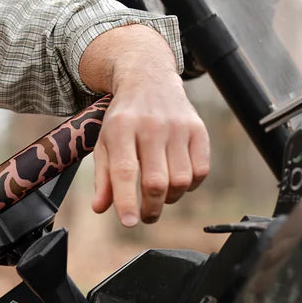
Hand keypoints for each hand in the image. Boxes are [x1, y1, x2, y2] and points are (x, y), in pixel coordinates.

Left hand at [81, 25, 209, 226]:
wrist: (149, 79)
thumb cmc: (123, 118)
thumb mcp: (105, 142)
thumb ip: (103, 177)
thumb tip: (101, 208)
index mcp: (121, 128)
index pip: (124, 170)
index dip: (127, 201)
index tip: (129, 223)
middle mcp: (151, 126)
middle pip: (156, 181)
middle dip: (151, 208)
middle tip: (146, 216)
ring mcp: (178, 127)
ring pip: (180, 180)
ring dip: (171, 198)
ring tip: (160, 196)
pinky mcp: (198, 129)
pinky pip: (201, 171)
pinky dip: (190, 185)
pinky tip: (178, 181)